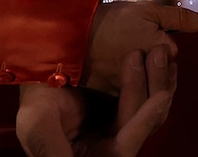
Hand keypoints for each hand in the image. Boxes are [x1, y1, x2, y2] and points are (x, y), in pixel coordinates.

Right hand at [16, 46, 175, 156]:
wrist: (39, 70)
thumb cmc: (36, 99)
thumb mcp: (37, 124)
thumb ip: (52, 149)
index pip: (124, 147)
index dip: (143, 123)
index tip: (160, 97)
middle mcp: (110, 147)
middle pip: (144, 125)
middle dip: (154, 89)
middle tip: (157, 54)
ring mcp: (121, 125)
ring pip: (151, 108)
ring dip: (158, 79)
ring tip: (160, 50)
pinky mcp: (128, 105)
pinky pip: (149, 93)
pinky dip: (156, 76)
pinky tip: (162, 57)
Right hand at [83, 2, 197, 95]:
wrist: (75, 34)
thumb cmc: (113, 20)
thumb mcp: (151, 11)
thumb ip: (182, 17)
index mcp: (162, 50)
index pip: (173, 55)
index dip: (163, 44)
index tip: (149, 34)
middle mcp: (150, 73)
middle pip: (163, 73)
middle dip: (156, 62)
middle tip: (138, 45)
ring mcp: (131, 87)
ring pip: (147, 85)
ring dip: (143, 74)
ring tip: (128, 56)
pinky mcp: (113, 95)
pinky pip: (128, 94)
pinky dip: (127, 83)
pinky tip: (120, 70)